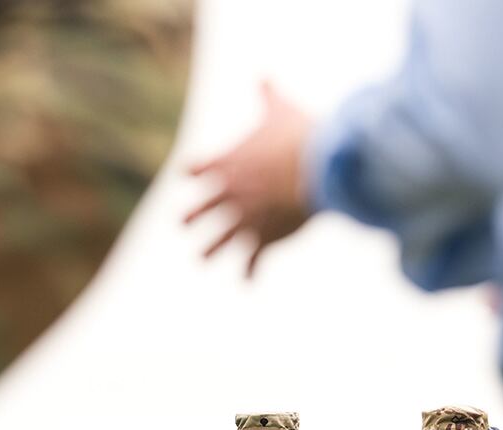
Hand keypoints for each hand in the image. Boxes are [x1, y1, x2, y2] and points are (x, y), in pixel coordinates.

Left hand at [185, 83, 313, 275]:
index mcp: (225, 164)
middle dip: (191, 217)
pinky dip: (250, 272)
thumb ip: (267, 94)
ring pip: (217, 242)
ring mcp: (243, 220)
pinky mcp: (263, 239)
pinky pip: (252, 261)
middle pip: (198, 211)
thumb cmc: (299, 136)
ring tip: (202, 257)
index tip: (189, 173)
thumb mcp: (280, 110)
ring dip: (209, 250)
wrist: (318, 170)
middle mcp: (227, 196)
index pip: (195, 169)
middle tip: (183, 223)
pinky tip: (248, 282)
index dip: (193, 171)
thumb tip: (262, 75)